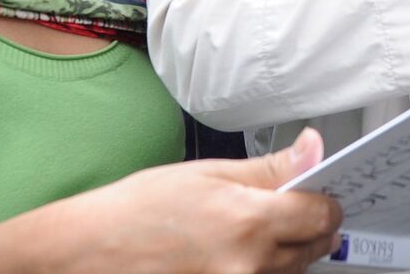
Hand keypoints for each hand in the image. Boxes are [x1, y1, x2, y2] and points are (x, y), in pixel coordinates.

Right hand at [0, 130, 340, 273]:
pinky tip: (234, 257)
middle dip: (310, 228)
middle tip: (289, 210)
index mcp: (248, 223)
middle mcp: (248, 267)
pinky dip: (259, 272)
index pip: (321, 215)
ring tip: (249, 233)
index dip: (325, 200)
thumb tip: (313, 148)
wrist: (84, 255)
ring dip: (285, 254)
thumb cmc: (135, 211)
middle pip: (313, 250)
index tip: (319, 192)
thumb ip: (267, 168)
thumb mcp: (204, 174)